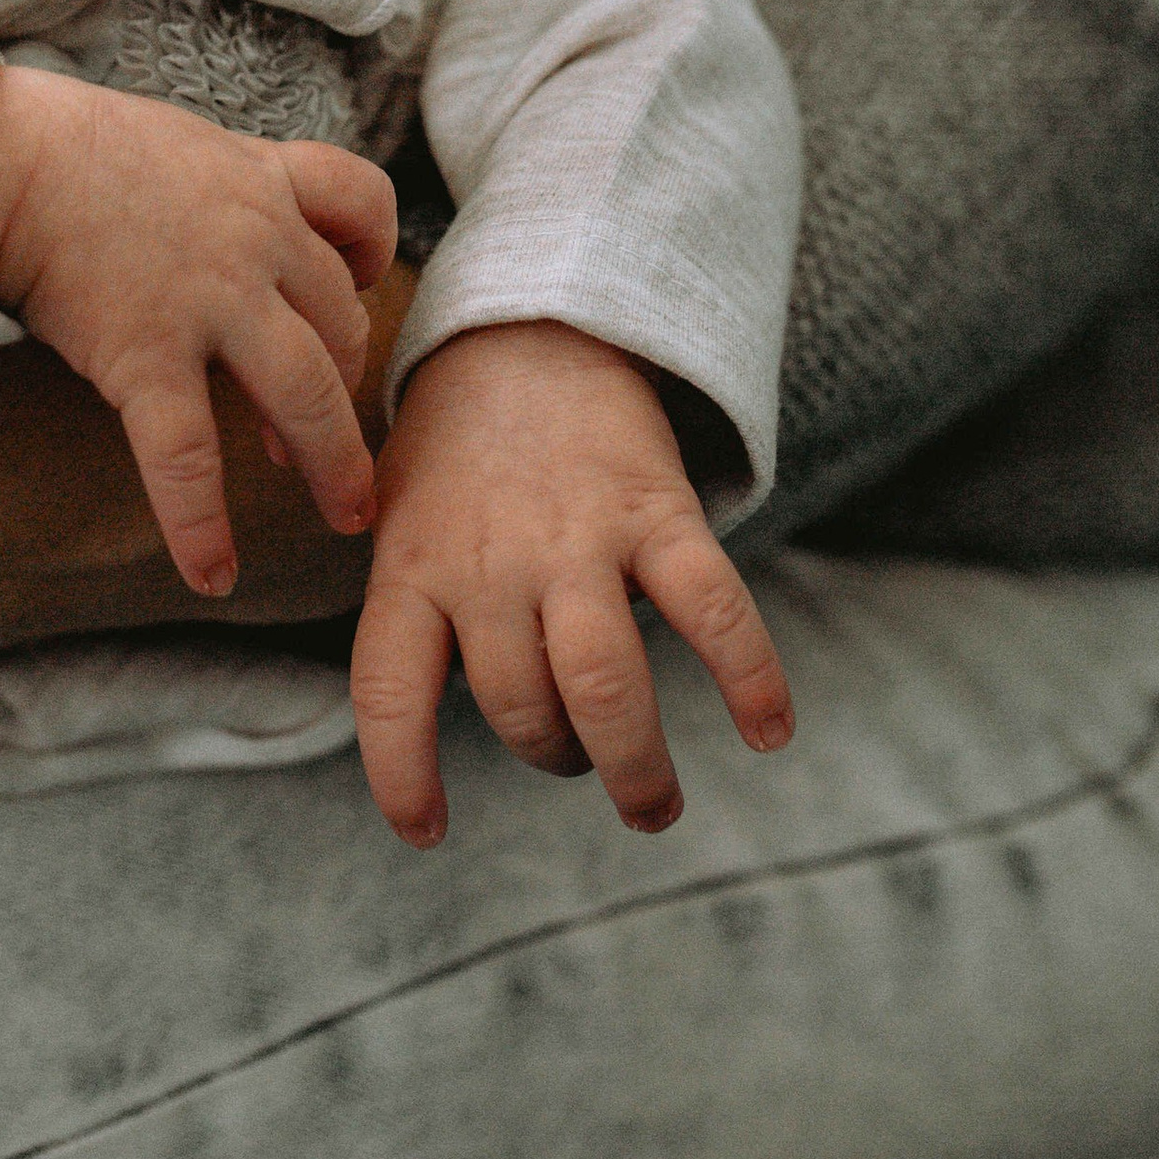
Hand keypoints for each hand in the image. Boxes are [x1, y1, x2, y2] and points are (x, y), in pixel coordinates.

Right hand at [0, 55, 387, 598]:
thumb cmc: (59, 146)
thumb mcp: (168, 142)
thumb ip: (210, 186)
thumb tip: (202, 221)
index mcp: (256, 177)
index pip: (361, 203)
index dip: (374, 253)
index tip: (359, 288)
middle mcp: (253, 238)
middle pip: (341, 321)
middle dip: (348, 390)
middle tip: (340, 445)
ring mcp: (207, 299)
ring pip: (306, 393)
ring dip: (332, 462)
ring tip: (342, 516)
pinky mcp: (146, 354)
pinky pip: (188, 456)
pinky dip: (202, 525)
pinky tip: (211, 574)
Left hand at [347, 320, 792, 847]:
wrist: (526, 327)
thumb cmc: (457, 450)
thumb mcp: (395, 516)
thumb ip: (408, 606)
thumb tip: (410, 720)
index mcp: (413, 567)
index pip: (387, 690)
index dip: (400, 772)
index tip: (425, 830)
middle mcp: (490, 562)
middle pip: (518, 706)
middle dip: (551, 756)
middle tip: (573, 762)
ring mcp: (576, 539)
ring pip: (604, 684)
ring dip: (633, 764)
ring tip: (651, 806)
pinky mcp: (655, 513)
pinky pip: (710, 607)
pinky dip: (751, 675)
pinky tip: (770, 730)